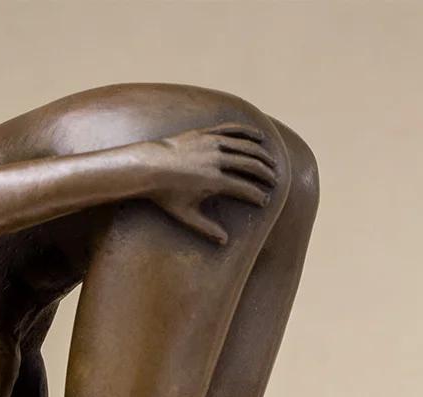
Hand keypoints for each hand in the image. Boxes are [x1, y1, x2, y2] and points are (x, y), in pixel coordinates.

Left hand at [138, 124, 279, 244]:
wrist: (148, 167)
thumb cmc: (165, 195)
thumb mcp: (185, 215)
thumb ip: (205, 228)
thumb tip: (224, 241)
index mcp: (213, 181)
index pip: (244, 188)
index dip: (257, 195)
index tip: (264, 201)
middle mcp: (216, 159)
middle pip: (250, 165)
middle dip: (265, 174)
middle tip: (274, 182)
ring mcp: (212, 143)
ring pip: (245, 146)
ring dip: (261, 155)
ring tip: (271, 163)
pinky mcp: (206, 133)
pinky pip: (232, 130)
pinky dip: (248, 133)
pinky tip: (259, 138)